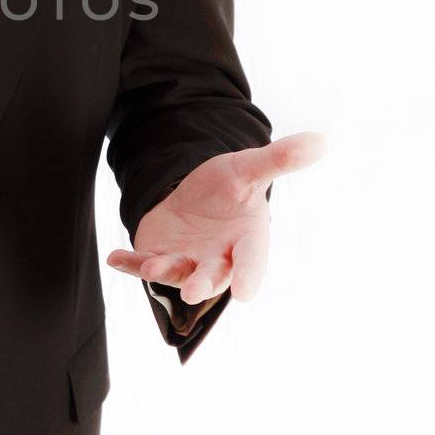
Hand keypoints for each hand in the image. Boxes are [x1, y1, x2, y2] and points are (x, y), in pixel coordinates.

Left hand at [106, 131, 326, 305]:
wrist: (196, 195)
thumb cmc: (229, 188)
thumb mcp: (248, 168)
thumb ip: (278, 159)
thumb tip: (320, 140)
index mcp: (246, 241)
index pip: (251, 260)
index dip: (249, 275)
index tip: (246, 293)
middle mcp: (217, 259)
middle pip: (211, 276)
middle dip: (202, 283)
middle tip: (192, 290)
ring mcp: (185, 262)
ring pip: (175, 273)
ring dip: (162, 270)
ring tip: (151, 264)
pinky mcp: (158, 256)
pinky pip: (140, 262)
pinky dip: (127, 263)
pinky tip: (114, 258)